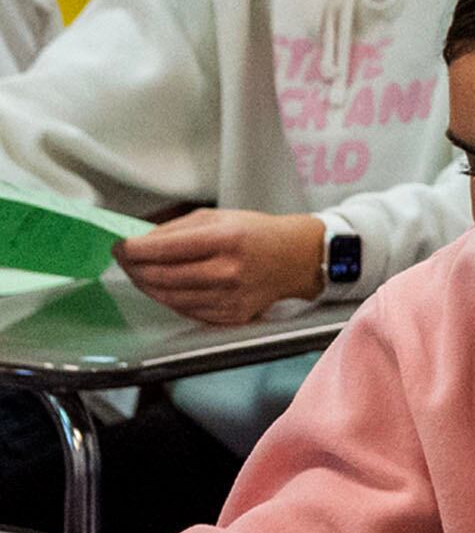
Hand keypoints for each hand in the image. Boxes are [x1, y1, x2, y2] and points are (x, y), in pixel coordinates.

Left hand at [114, 214, 325, 324]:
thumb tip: (140, 243)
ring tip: (140, 273)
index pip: (164, 248)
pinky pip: (186, 310)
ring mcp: (230, 297)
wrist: (297, 258)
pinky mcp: (231, 316)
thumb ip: (178, 229)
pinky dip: (170, 299)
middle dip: (135, 268)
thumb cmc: (258, 233)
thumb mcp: (221, 217)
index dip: (133, 249)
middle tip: (125, 260)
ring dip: (147, 286)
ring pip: (169, 298)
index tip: (119, 247)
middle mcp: (228, 271)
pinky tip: (166, 287)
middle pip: (161, 276)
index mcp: (226, 239)